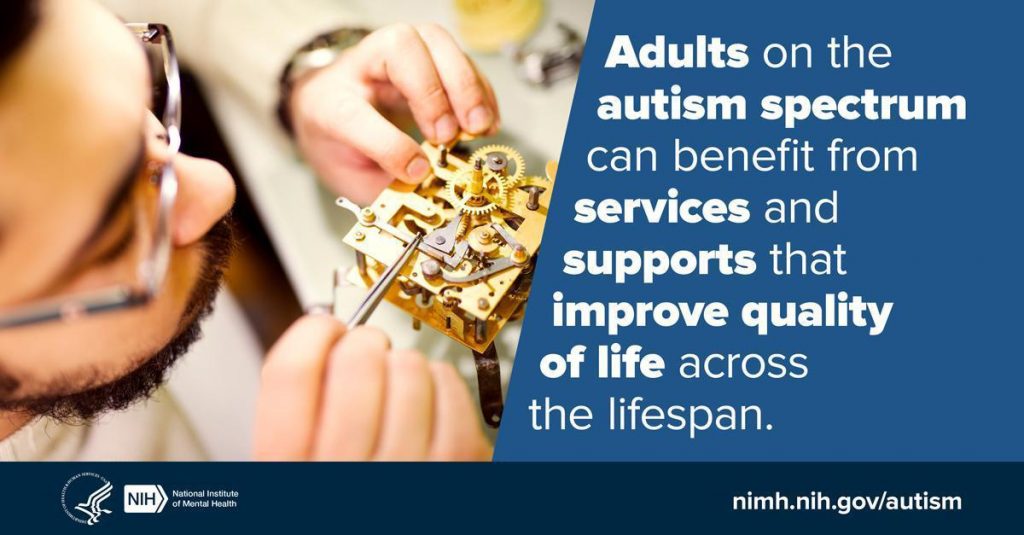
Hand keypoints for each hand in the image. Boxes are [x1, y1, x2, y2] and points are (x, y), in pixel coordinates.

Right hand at [253, 315, 491, 460]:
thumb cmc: (344, 508)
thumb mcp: (293, 472)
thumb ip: (296, 414)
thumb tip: (321, 338)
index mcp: (286, 474)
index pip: (290, 374)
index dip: (312, 334)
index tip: (326, 326)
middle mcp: (342, 479)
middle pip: (356, 365)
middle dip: (364, 345)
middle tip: (366, 353)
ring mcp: (404, 479)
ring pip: (409, 372)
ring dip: (406, 364)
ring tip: (400, 381)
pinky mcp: (455, 478)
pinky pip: (453, 401)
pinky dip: (444, 384)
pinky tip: (433, 393)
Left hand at [289, 23, 500, 203]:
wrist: (335, 107)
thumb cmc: (341, 140)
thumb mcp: (349, 175)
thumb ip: (382, 183)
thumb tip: (426, 183)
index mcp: (330, 101)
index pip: (352, 113)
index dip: (388, 145)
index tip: (417, 171)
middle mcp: (362, 64)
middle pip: (399, 47)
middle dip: (433, 93)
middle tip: (449, 136)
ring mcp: (397, 52)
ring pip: (435, 41)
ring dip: (465, 85)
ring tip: (478, 127)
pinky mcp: (429, 55)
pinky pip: (461, 57)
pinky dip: (480, 89)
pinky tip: (487, 120)